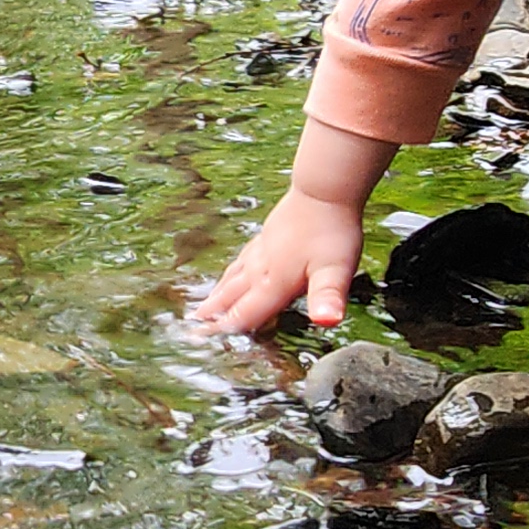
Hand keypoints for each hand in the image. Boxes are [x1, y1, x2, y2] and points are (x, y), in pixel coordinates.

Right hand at [195, 186, 366, 333]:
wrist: (324, 189)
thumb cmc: (331, 229)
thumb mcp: (335, 268)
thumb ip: (328, 296)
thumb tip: (327, 321)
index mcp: (274, 281)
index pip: (245, 312)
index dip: (225, 328)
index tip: (201, 340)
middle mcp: (261, 268)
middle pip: (232, 296)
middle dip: (213, 315)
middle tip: (193, 329)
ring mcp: (261, 251)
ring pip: (233, 278)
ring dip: (217, 296)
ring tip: (204, 308)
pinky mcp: (266, 237)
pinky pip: (241, 262)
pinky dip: (230, 274)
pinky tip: (233, 273)